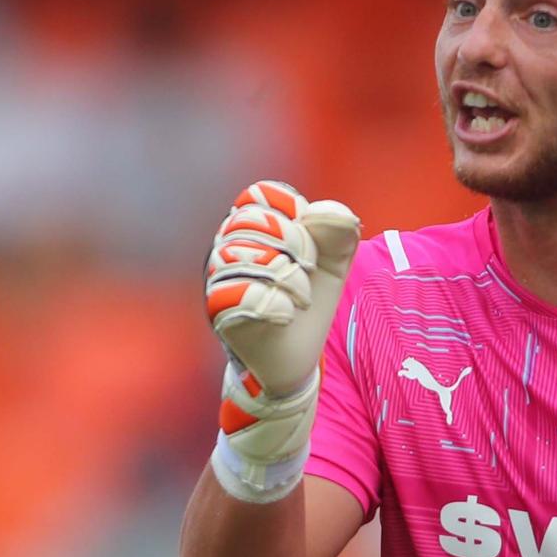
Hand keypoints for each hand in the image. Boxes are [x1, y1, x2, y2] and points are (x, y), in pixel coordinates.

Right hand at [202, 181, 359, 502]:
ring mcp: (218, 279)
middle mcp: (227, 249)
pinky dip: (274, 304)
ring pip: (245, 255)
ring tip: (300, 299)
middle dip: (297, 245)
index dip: (296, 214)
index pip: (262, 195)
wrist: (298, 361)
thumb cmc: (309, 306)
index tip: (312, 246)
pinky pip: (238, 294)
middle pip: (253, 220)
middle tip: (309, 275)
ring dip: (289, 278)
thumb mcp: (334, 266)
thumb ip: (339, 233)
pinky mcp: (219, 314)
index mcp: (252, 230)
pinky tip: (286, 315)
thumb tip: (330, 213)